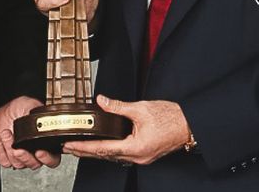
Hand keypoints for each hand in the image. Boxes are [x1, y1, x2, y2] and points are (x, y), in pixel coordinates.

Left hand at [0, 96, 60, 169]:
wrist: (8, 111)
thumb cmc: (21, 109)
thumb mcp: (31, 105)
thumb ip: (36, 112)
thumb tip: (37, 117)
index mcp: (47, 143)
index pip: (53, 158)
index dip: (48, 158)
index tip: (40, 151)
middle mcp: (36, 153)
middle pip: (35, 164)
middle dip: (26, 157)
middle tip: (19, 149)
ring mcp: (22, 156)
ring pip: (18, 163)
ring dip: (10, 149)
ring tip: (6, 133)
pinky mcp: (8, 158)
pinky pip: (5, 161)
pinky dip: (0, 151)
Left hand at [62, 95, 189, 165]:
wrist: (189, 125)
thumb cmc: (171, 118)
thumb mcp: (141, 108)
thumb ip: (118, 106)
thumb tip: (102, 102)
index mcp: (136, 147)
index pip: (103, 149)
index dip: (84, 148)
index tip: (70, 146)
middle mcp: (137, 157)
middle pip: (106, 156)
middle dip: (86, 152)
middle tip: (69, 148)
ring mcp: (142, 157)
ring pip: (114, 157)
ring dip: (97, 152)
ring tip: (81, 147)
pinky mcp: (145, 154)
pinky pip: (122, 155)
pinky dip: (109, 151)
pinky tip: (103, 146)